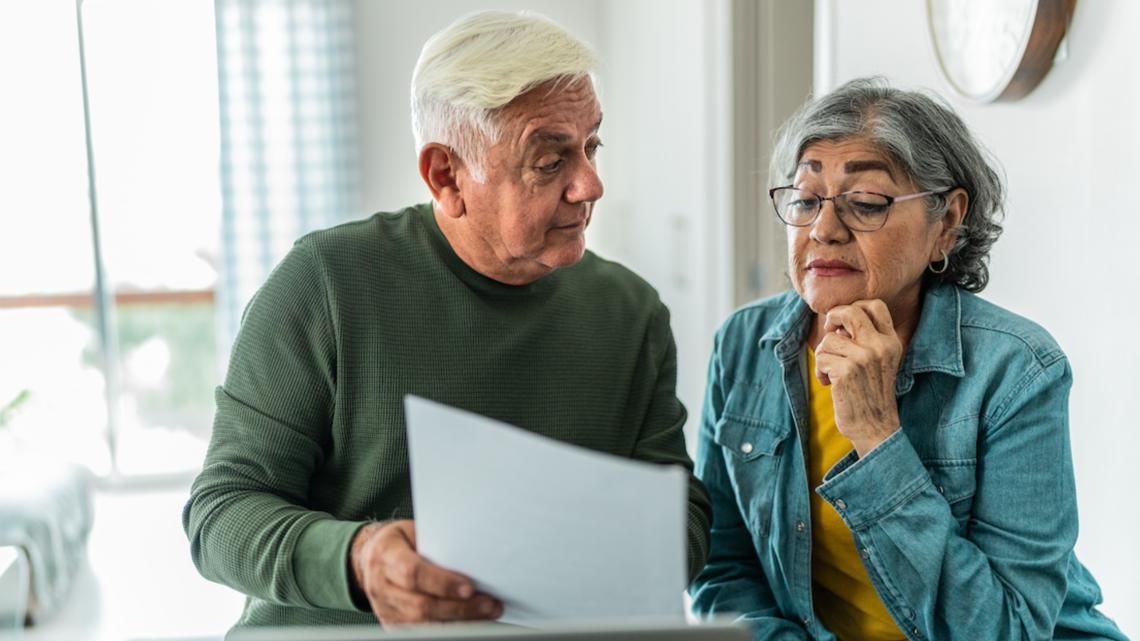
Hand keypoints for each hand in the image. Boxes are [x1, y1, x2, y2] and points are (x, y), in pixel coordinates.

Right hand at [350, 520, 501, 624]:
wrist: (370, 557)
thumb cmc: (399, 541)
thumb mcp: (413, 531)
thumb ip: (436, 544)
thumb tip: (472, 557)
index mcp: (385, 555)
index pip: (412, 573)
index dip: (442, 582)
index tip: (470, 587)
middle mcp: (380, 585)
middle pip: (420, 605)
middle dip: (459, 608)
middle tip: (489, 604)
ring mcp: (384, 608)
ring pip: (422, 624)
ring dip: (458, 622)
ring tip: (485, 614)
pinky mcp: (391, 625)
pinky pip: (420, 632)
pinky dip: (448, 629)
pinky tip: (468, 623)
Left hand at [814, 299, 901, 456]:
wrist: (876, 428)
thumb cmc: (871, 394)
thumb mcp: (879, 362)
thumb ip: (865, 339)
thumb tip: (835, 322)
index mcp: (891, 342)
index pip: (875, 305)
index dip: (853, 307)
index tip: (843, 323)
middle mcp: (880, 346)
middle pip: (849, 312)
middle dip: (832, 318)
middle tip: (829, 333)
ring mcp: (864, 357)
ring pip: (829, 339)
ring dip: (824, 355)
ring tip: (833, 373)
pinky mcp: (847, 371)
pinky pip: (821, 357)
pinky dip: (820, 371)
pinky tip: (830, 384)